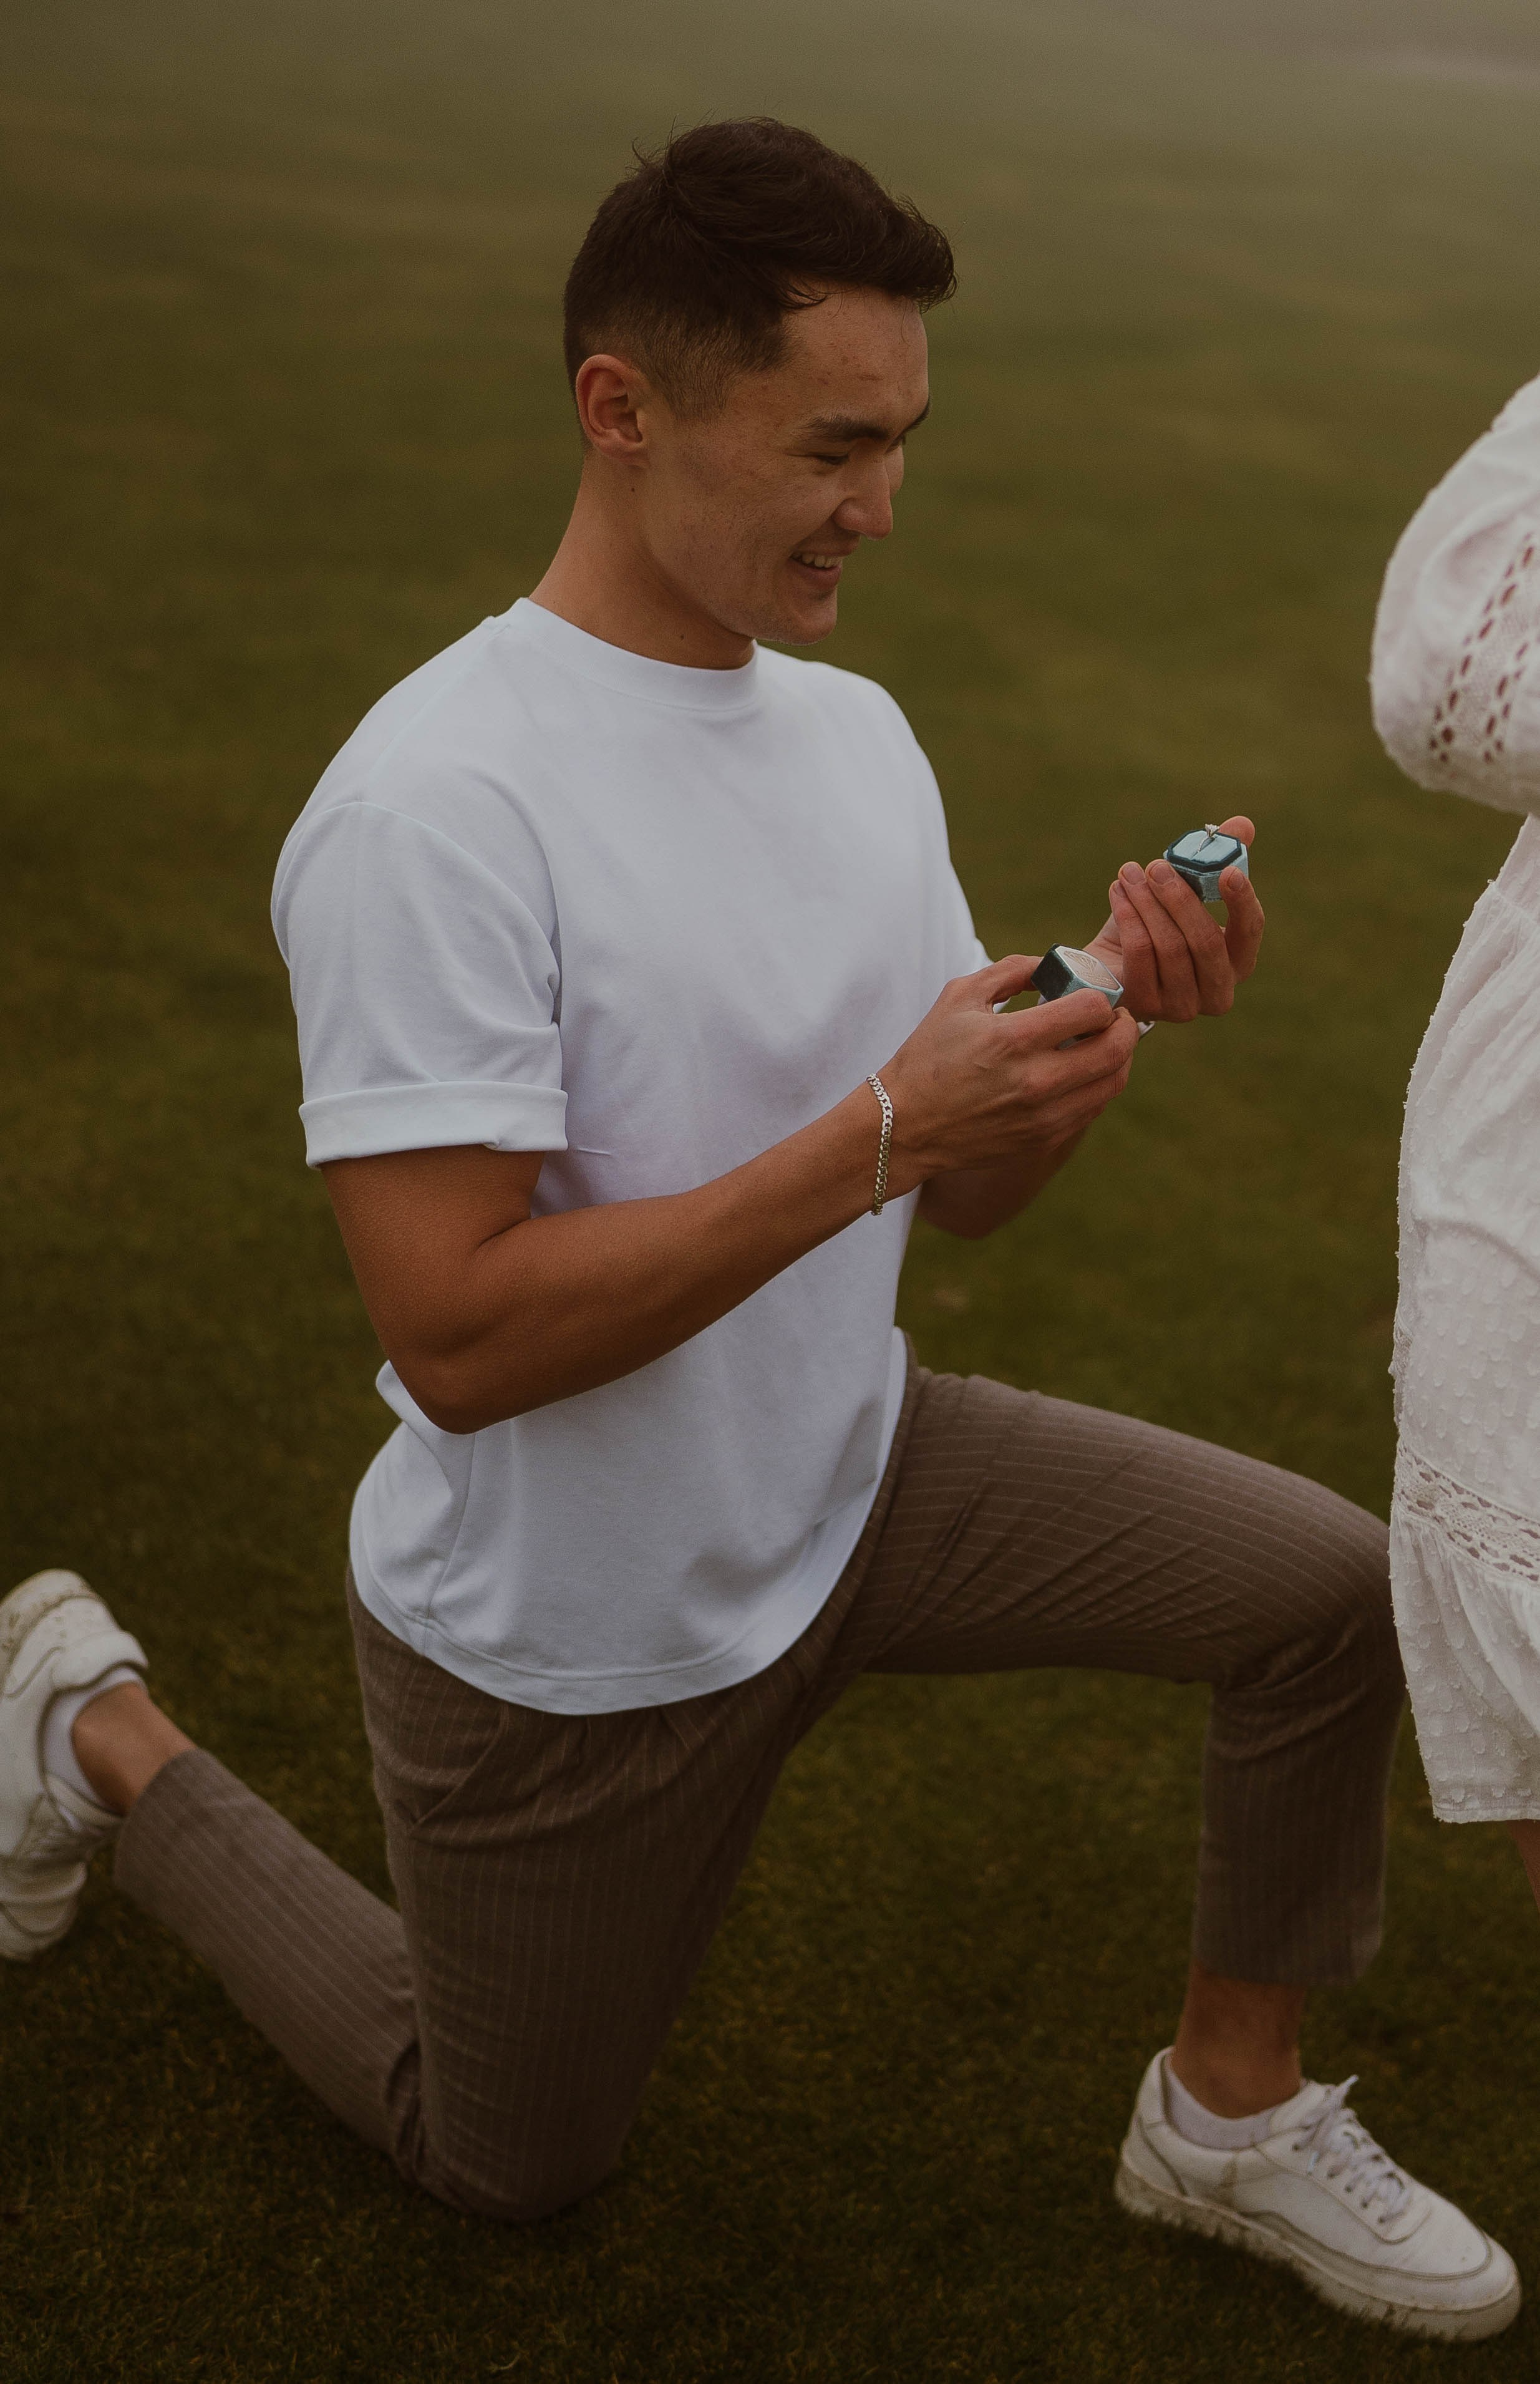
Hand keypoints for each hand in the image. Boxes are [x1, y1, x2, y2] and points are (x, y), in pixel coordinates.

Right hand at [879, 954, 1139, 1193]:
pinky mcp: (1045, 1139)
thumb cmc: (927, 1057)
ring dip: (1118, 1056)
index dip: (1099, 994)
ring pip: (1114, 1082)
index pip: (1092, 1009)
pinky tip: (1081, 1072)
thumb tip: (1051, 964)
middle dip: (1123, 1024)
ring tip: (1101, 1043)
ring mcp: (1044, 1116)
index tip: (1089, 994)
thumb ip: (1011, 970)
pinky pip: (1094, 1107)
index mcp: (1012, 1039)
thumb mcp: (959, 997)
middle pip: (1116, 1048)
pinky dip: (1099, 1084)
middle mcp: (1035, 1081)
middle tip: (1112, 1016)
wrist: (905, 1127)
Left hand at [1085, 815, 1263, 1023]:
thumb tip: (1241, 824)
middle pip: (1205, 941)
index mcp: (1239, 961)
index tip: (1227, 871)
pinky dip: (1127, 918)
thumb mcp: (1186, 890)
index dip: (1241, 901)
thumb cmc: (1157, 923)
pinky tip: (1117, 893)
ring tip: (1129, 873)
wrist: (1110, 962)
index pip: (1250, 931)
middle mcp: (1217, 991)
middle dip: (1179, 897)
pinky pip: (1140, 955)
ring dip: (1146, 902)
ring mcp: (1183, 1006)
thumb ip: (1215, 859)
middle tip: (1156, 866)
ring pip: (1169, 946)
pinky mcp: (1146, 1006)